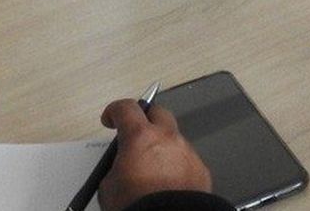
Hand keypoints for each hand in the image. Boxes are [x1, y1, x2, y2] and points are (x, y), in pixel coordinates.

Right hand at [98, 99, 212, 210]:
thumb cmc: (140, 206)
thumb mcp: (109, 186)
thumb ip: (114, 167)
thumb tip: (119, 170)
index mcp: (140, 137)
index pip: (126, 108)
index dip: (115, 111)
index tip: (111, 119)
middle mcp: (167, 139)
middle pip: (157, 113)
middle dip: (144, 119)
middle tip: (134, 131)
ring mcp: (187, 153)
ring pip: (174, 138)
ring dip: (162, 145)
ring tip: (151, 165)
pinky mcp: (200, 170)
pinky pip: (186, 159)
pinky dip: (176, 165)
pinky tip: (168, 181)